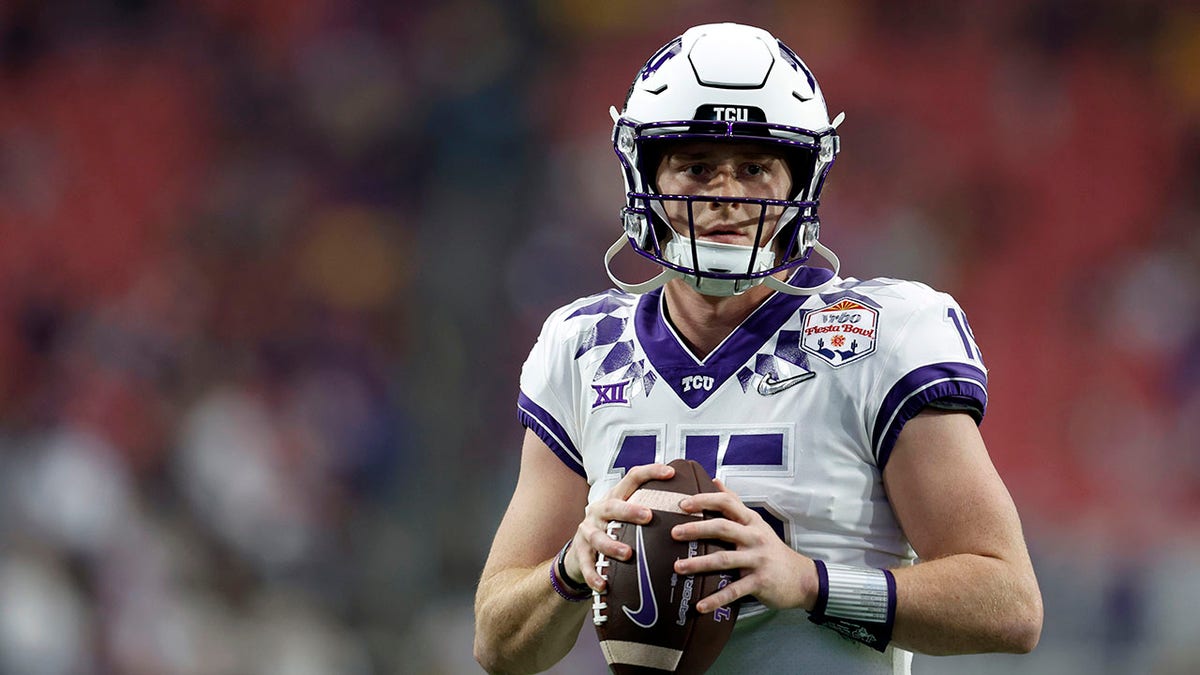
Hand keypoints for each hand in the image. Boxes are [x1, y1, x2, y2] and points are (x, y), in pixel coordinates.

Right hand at [563, 463, 675, 591]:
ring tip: (627, 554)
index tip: (670, 473)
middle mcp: (599, 511)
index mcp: (615, 497)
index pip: (632, 478)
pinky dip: (594, 575)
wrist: (580, 552)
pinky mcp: (580, 552)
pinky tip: (603, 584)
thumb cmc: (613, 530)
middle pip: (612, 506)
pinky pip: (587, 564)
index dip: (650, 473)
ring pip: (598, 536)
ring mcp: (588, 531)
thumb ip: (651, 509)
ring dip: (612, 545)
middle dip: (630, 510)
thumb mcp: (627, 515)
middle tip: (648, 516)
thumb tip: (692, 504)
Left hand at [670, 478, 818, 612]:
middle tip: (674, 533)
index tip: (682, 504)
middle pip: (722, 528)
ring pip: (724, 559)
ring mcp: (757, 560)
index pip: (727, 503)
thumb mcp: (756, 523)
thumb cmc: (771, 549)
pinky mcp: (759, 582)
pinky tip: (699, 606)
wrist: (801, 578)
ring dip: (699, 564)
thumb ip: (735, 503)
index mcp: (751, 521)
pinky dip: (716, 599)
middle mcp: (754, 537)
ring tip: (678, 567)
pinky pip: (734, 591)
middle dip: (696, 529)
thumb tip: (715, 481)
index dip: (704, 500)